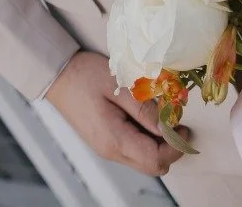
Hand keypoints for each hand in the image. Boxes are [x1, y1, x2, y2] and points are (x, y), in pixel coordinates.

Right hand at [44, 50, 185, 176]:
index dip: (176, 147)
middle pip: (152, 167)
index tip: (184, 127)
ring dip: (158, 145)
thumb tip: (169, 128)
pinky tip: (145, 118)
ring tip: (161, 117)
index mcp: (114, 139)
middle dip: (170, 149)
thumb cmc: (85, 75)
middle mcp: (111, 151)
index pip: (155, 160)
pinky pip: (133, 151)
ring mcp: (107, 149)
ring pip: (143, 161)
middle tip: (176, 122)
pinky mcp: (105, 143)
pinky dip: (145, 140)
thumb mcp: (119, 86)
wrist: (57, 75)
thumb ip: (144, 110)